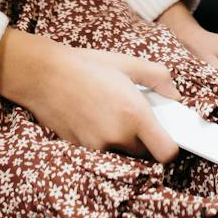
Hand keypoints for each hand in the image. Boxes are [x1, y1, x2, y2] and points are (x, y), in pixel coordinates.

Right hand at [12, 38, 186, 161]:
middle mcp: (117, 136)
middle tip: (135, 116)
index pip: (166, 152)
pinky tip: (94, 119)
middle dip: (145, 140)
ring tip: (111, 114)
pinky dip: (103, 141)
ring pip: (123, 154)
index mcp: (134, 115)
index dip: (171, 147)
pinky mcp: (81, 150)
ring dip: (123, 141)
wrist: (43, 74)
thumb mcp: (127, 63)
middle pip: (145, 155)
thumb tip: (174, 94)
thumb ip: (158, 78)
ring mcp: (97, 147)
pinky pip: (102, 152)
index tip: (167, 135)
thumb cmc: (86, 65)